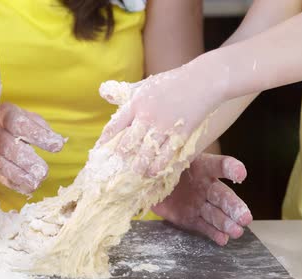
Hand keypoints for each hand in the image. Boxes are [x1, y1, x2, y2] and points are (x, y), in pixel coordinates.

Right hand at [0, 103, 64, 193]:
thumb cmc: (13, 125)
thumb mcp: (27, 119)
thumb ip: (39, 126)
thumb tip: (55, 140)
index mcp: (4, 114)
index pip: (19, 123)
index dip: (38, 134)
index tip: (58, 145)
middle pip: (7, 145)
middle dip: (26, 160)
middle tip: (43, 172)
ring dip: (18, 175)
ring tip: (36, 183)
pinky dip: (12, 183)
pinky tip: (27, 187)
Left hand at [97, 61, 226, 176]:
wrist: (203, 80)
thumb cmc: (171, 82)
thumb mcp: (145, 84)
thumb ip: (124, 91)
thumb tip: (102, 91)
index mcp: (136, 103)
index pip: (115, 126)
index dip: (105, 141)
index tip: (99, 151)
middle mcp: (146, 117)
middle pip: (128, 143)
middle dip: (120, 158)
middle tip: (114, 170)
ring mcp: (163, 127)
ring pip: (146, 153)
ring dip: (138, 166)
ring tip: (134, 175)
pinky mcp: (180, 134)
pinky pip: (166, 155)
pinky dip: (159, 166)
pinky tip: (154, 172)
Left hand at [151, 153, 251, 245]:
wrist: (148, 184)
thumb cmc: (158, 167)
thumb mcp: (161, 161)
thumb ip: (163, 164)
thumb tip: (150, 169)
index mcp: (200, 166)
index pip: (218, 165)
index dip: (230, 168)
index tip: (240, 173)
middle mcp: (204, 185)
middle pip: (222, 196)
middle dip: (235, 207)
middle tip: (246, 218)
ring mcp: (198, 203)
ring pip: (215, 214)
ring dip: (227, 223)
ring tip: (237, 232)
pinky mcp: (190, 218)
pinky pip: (203, 226)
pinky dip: (213, 233)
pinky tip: (223, 239)